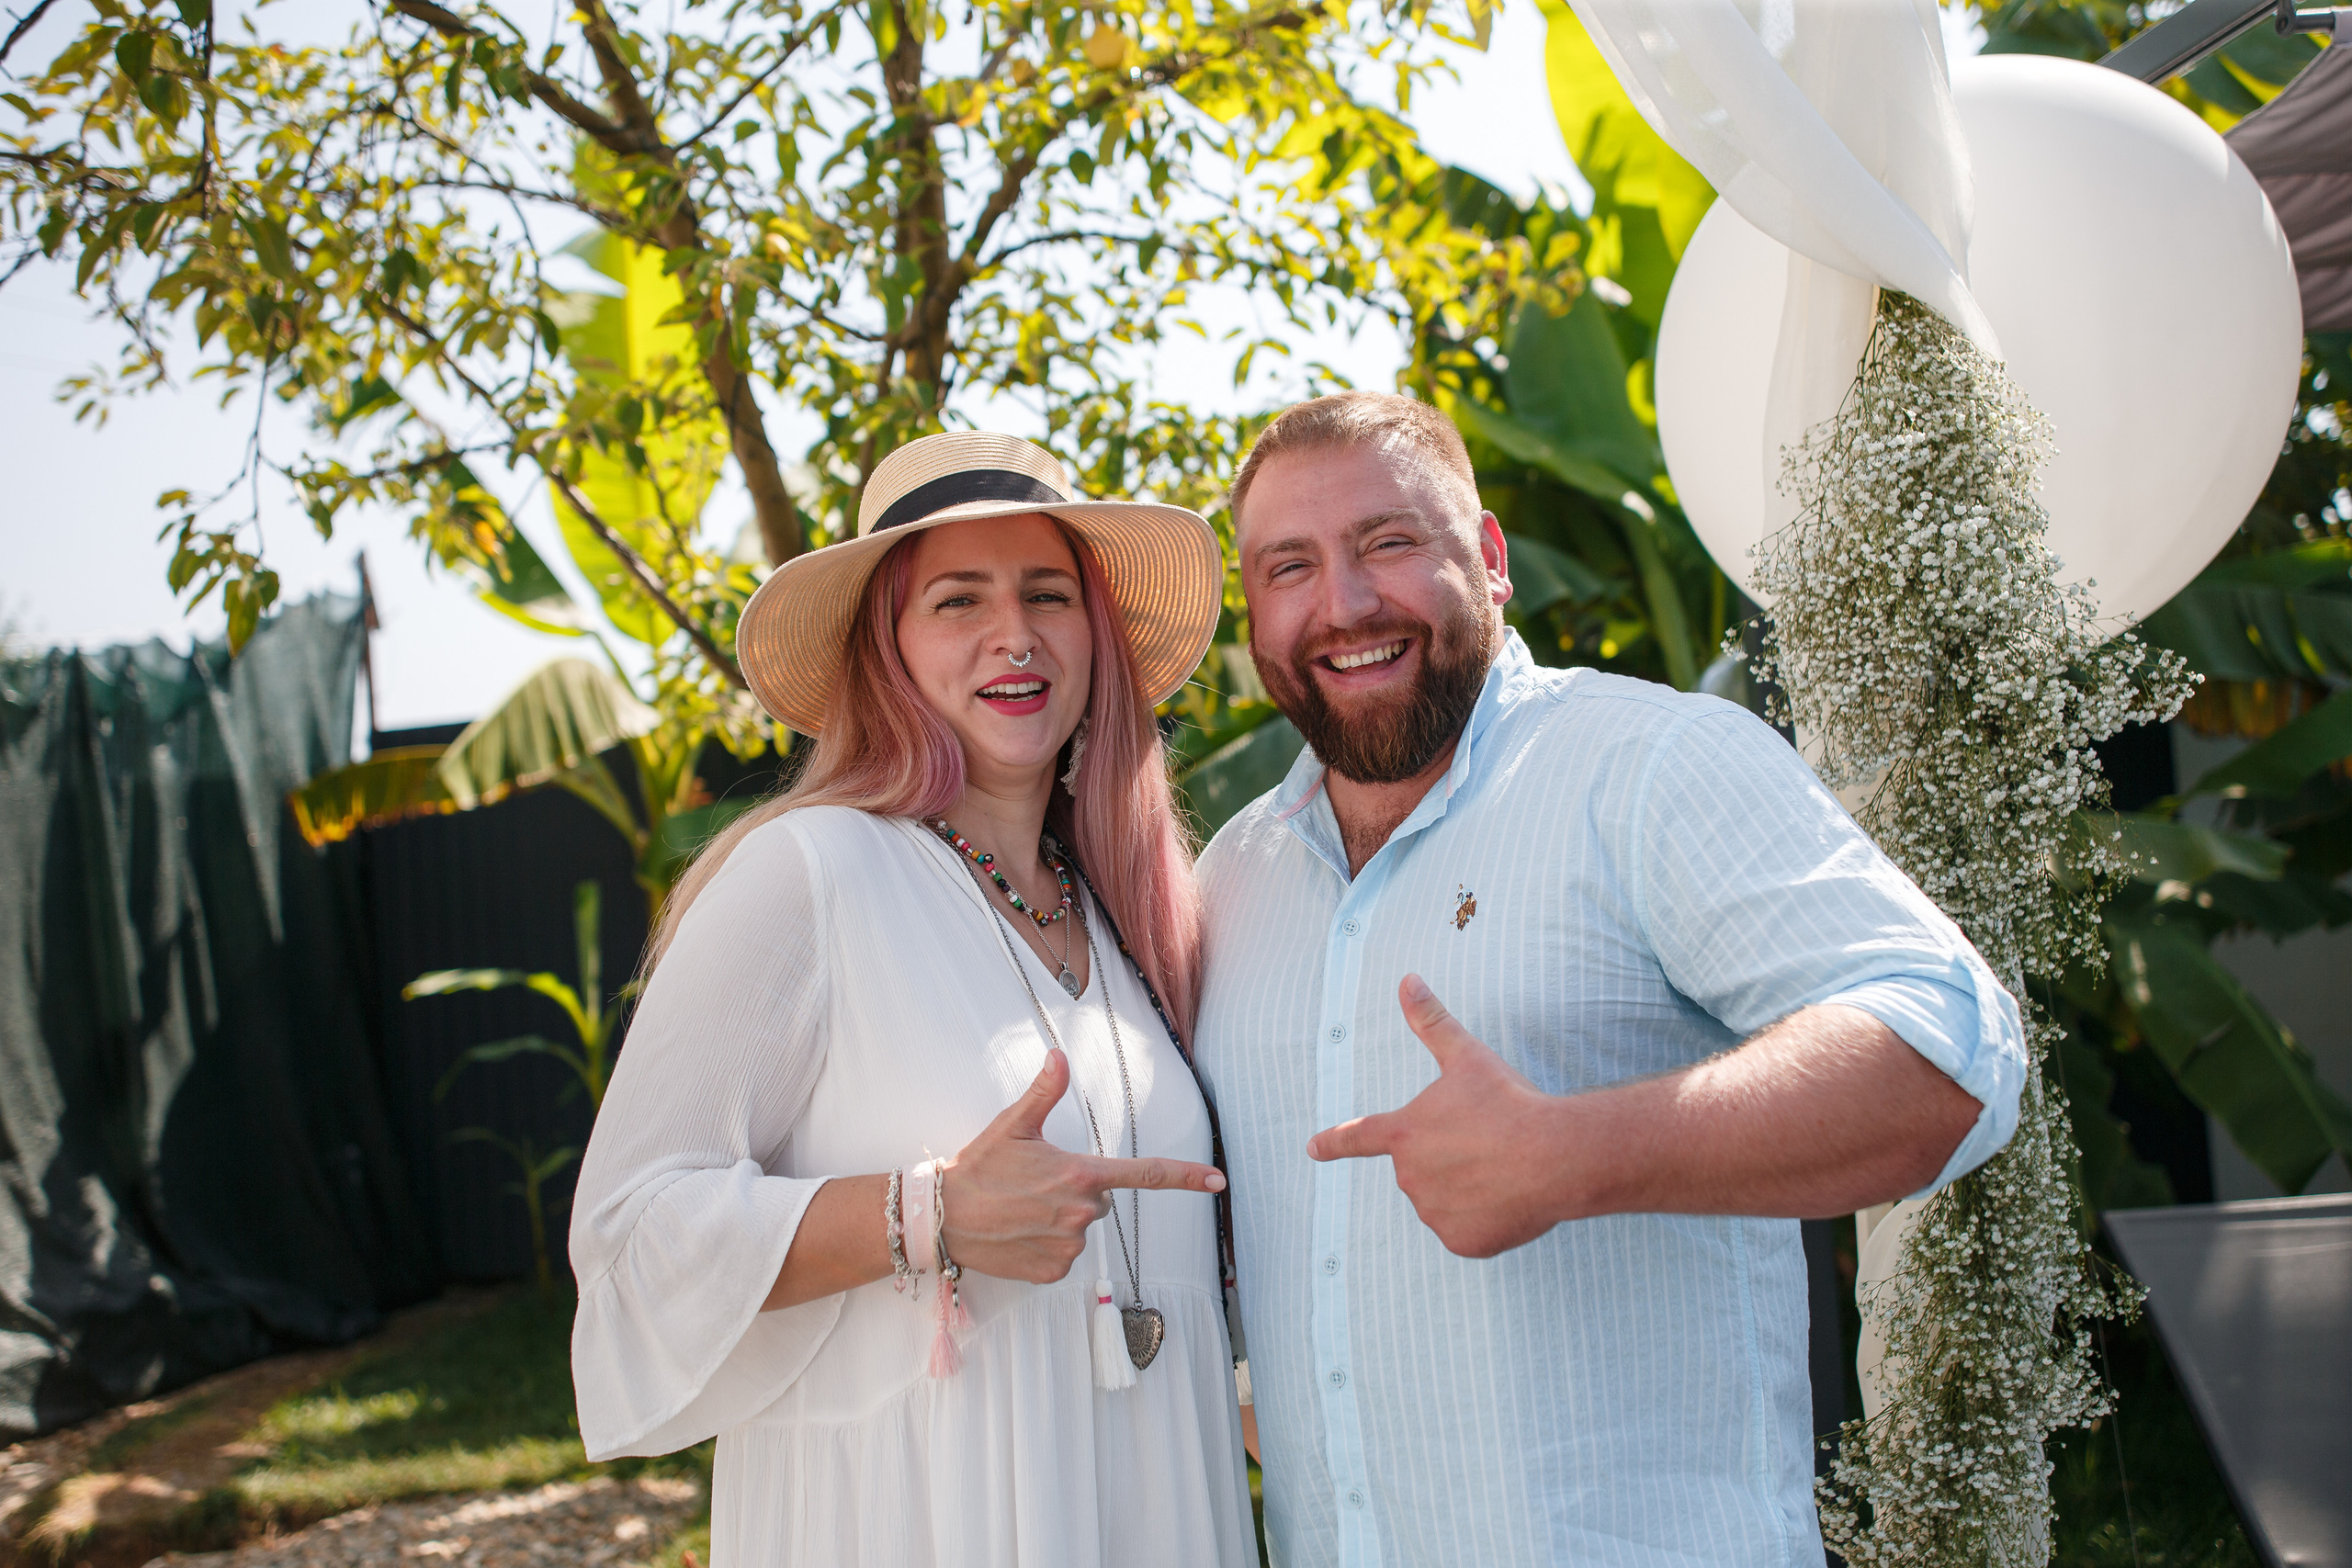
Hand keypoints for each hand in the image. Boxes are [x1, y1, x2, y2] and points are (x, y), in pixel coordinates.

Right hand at [942, 1049, 1225, 1283]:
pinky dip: (1046, 1246)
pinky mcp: (1052, 1273)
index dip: (1185, 1177)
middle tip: (1035, 1184)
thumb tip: (1059, 1057)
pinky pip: (1063, 1256)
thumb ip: (1044, 1092)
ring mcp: (1068, 1247)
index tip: (1218, 1182)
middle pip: (1099, 1199)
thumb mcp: (1012, 1125)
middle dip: (1076, 1190)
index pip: (1144, 1175)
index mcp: (1080, 1174)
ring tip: (1020, 1209)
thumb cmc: (978, 1168)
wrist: (942, 1219)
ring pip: (1080, 1228)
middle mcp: (1081, 1213)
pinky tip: (1018, 1233)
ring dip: (1059, 1219)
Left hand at [1307, 975, 1569, 1257]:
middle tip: (1489, 1141)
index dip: (1334, 1141)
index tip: (1312, 1147)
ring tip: (1504, 1167)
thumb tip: (1407, 979)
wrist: (1556, 1156)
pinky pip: (1469, 1230)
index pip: (1358, 1136)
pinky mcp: (1462, 1243)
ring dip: (1469, 1187)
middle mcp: (1410, 1177)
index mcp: (1403, 1134)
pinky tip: (1510, 1198)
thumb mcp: (1467, 1057)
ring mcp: (1434, 1213)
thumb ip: (1432, 1021)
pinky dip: (1487, 1218)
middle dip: (1451, 1156)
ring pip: (1447, 1199)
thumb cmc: (1509, 1102)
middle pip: (1423, 1167)